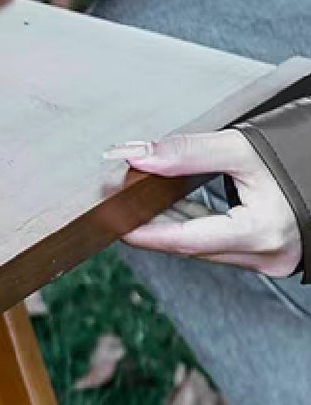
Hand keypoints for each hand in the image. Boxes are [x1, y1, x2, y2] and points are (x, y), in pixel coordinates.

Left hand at [105, 130, 302, 276]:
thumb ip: (189, 153)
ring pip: (202, 246)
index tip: (113, 221)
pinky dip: (193, 224)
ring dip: (169, 224)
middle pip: (190, 245)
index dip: (145, 232)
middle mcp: (266, 255)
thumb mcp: (245, 147)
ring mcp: (268, 257)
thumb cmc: (305, 154)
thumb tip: (137, 156)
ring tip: (134, 201)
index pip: (186, 241)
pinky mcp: (267, 251)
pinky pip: (217, 242)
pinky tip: (167, 208)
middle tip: (117, 202)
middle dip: (151, 224)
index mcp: (263, 233)